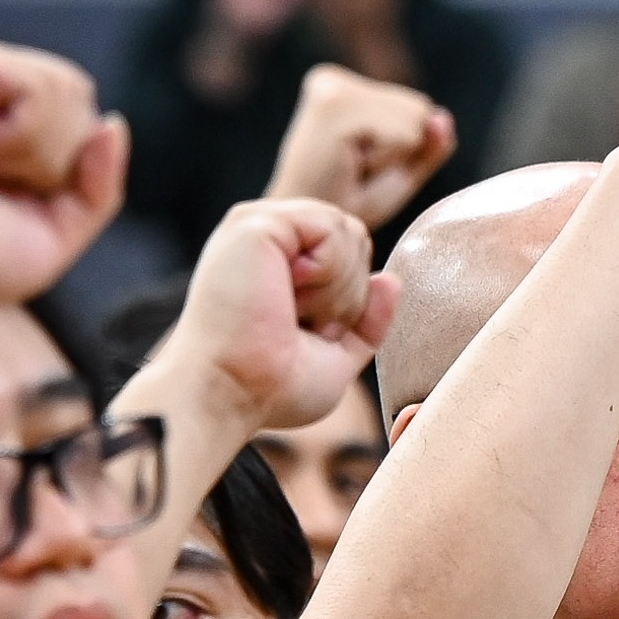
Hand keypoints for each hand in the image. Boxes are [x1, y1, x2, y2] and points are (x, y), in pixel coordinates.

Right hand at [0, 32, 126, 314]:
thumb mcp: (58, 229)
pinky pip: (40, 88)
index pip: (81, 114)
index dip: (68, 169)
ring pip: (67, 90)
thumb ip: (99, 183)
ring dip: (39, 154)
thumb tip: (114, 122)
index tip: (8, 199)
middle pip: (79, 96)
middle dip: (59, 160)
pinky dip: (24, 139)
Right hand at [165, 198, 398, 429]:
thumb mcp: (336, 357)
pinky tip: (290, 295)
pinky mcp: (256, 222)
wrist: (227, 396)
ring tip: (293, 313)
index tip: (310, 336)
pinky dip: (328, 272)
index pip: (350, 253)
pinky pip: (332, 226)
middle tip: (304, 325)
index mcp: (279, 262)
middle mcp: (267, 237)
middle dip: (349, 294)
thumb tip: (390, 279)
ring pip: (348, 231)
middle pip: (356, 237)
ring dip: (338, 288)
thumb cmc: (268, 389)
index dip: (351, 300)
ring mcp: (258, 224)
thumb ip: (368, 322)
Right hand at [266, 64, 455, 229]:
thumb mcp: (399, 174)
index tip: (360, 166)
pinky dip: (388, 161)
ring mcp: (331, 87)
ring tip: (351, 170)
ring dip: (393, 158)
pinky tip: (349, 168)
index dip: (403, 149)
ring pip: (416, 119)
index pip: (418, 107)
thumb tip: (443, 118)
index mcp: (342, 86)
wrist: (307, 232)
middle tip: (355, 172)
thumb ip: (427, 146)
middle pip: (420, 108)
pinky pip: (404, 133)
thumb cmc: (347, 206)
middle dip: (401, 150)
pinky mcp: (334, 106)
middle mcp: (332, 78)